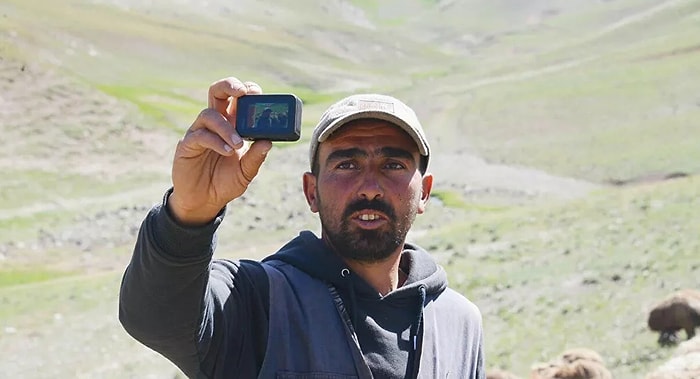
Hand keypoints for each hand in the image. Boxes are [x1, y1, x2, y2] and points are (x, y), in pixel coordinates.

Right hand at [168, 77, 272, 224]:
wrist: (204, 201)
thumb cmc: (225, 182)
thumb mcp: (245, 172)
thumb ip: (256, 157)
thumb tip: (268, 142)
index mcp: (232, 125)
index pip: (238, 99)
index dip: (247, 91)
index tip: (258, 94)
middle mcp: (216, 124)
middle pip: (217, 92)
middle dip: (229, 85)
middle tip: (243, 92)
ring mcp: (200, 132)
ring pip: (209, 114)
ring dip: (226, 127)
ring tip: (238, 144)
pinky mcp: (188, 145)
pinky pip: (200, 135)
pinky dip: (216, 141)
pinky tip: (227, 151)